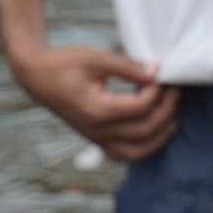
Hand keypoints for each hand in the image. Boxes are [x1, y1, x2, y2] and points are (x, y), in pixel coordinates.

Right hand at [6, 44, 177, 161]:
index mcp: (96, 110)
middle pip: (144, 130)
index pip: (139, 107)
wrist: (38, 77)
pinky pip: (125, 154)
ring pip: (136, 152)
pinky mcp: (95, 139)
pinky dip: (144, 147)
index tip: (161, 74)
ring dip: (160, 136)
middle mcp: (96, 130)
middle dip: (166, 110)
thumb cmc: (66, 64)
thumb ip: (129, 67)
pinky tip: (157, 130)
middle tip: (174, 90)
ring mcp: (95, 138)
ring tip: (174, 117)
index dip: (157, 91)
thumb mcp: (97, 58)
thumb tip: (157, 72)